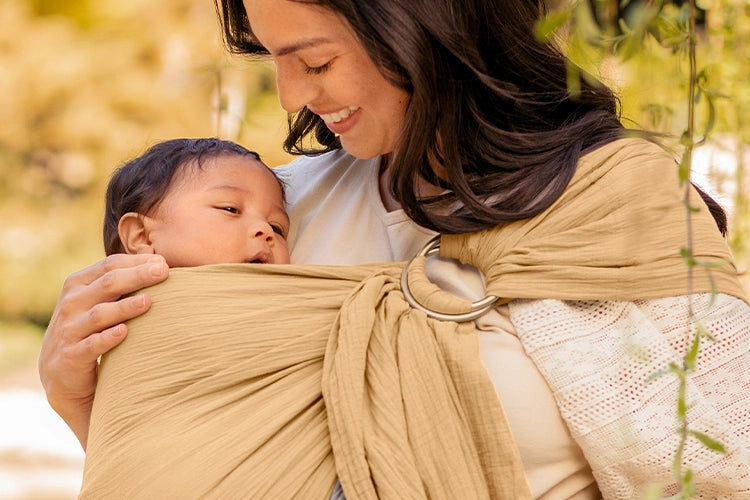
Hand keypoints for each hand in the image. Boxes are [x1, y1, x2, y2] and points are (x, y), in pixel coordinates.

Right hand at [38, 253, 167, 448]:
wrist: (60, 374)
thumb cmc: (90, 330)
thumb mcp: (99, 302)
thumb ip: (121, 284)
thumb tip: (162, 264)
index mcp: (78, 284)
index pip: (109, 265)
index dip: (137, 262)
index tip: (163, 262)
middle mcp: (72, 303)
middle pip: (108, 284)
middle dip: (137, 276)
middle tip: (164, 271)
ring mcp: (69, 330)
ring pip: (100, 314)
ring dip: (125, 307)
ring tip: (148, 301)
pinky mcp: (72, 356)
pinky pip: (92, 345)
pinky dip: (108, 338)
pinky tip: (125, 332)